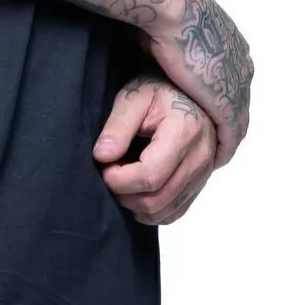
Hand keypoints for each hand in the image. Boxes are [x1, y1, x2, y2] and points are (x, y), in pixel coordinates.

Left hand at [93, 75, 216, 225]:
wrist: (191, 95)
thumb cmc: (161, 91)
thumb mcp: (134, 97)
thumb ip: (118, 126)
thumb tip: (102, 156)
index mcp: (184, 132)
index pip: (149, 176)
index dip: (120, 180)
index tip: (106, 166)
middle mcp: (199, 157)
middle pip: (156, 199)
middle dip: (125, 195)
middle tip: (112, 174)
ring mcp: (203, 174)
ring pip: (163, 212)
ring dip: (135, 205)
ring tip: (124, 181)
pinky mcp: (200, 185)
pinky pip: (173, 214)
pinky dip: (151, 211)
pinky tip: (138, 193)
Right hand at [140, 0, 252, 167]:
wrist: (172, 10)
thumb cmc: (167, 12)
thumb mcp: (176, 27)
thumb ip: (178, 42)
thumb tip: (162, 42)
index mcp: (230, 46)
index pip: (233, 81)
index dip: (222, 101)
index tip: (212, 115)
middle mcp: (239, 64)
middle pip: (239, 103)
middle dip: (230, 124)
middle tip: (218, 144)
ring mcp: (236, 82)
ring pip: (239, 120)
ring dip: (227, 139)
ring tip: (215, 157)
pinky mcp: (227, 100)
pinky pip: (231, 132)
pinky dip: (225, 147)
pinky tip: (216, 159)